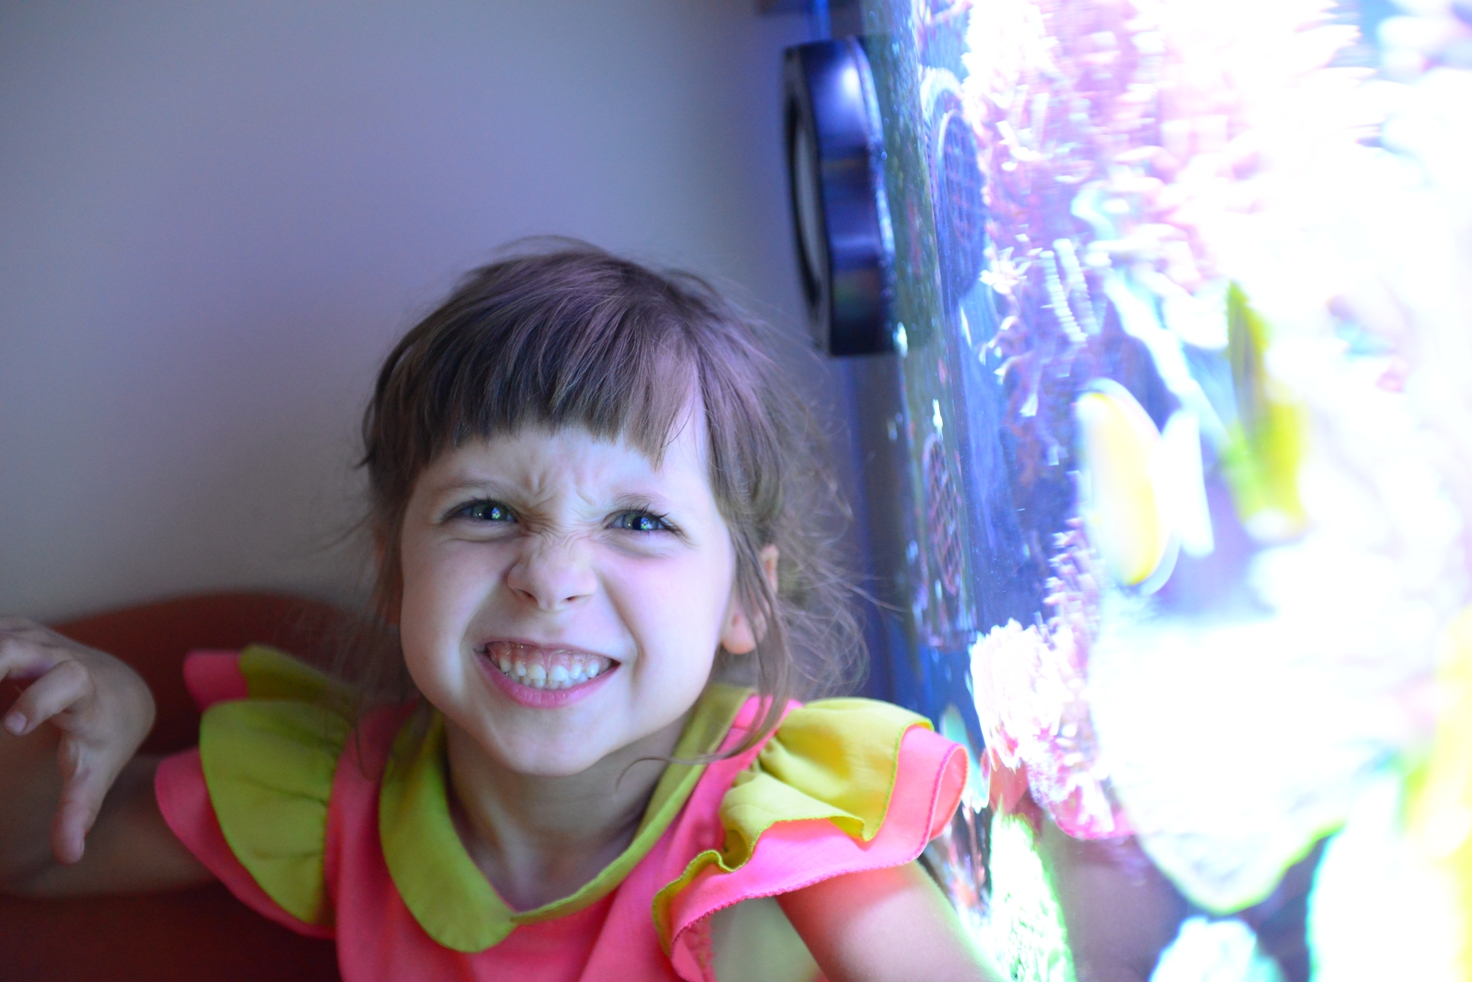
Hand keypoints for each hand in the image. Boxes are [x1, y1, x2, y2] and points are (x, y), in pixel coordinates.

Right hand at [0, 618, 154, 864]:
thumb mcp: (95, 773)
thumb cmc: (103, 738)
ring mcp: (34, 639)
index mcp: (83, 690)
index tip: (14, 725)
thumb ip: (78, 812)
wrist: (121, 691)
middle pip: (21, 646)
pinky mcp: (13, 631)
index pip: (67, 682)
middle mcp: (58, 657)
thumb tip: (70, 856)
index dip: (42, 698)